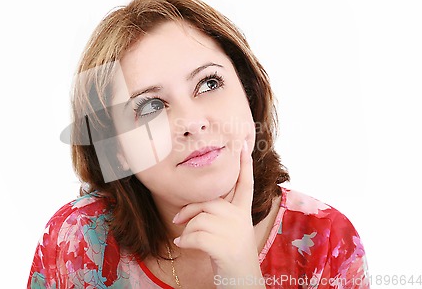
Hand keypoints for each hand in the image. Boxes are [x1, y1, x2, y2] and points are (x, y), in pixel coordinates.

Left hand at [172, 140, 264, 286]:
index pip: (245, 184)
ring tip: (188, 242)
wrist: (241, 281)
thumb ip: (219, 215)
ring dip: (187, 232)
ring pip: (198, 220)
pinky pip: (194, 235)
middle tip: (176, 220)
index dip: (244, 165)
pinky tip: (182, 246)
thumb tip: (191, 209)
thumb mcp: (229, 232)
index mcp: (243, 213)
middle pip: (208, 202)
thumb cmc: (230, 256)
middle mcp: (240, 218)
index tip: (243, 145)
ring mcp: (233, 231)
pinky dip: (184, 242)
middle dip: (188, 210)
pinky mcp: (223, 245)